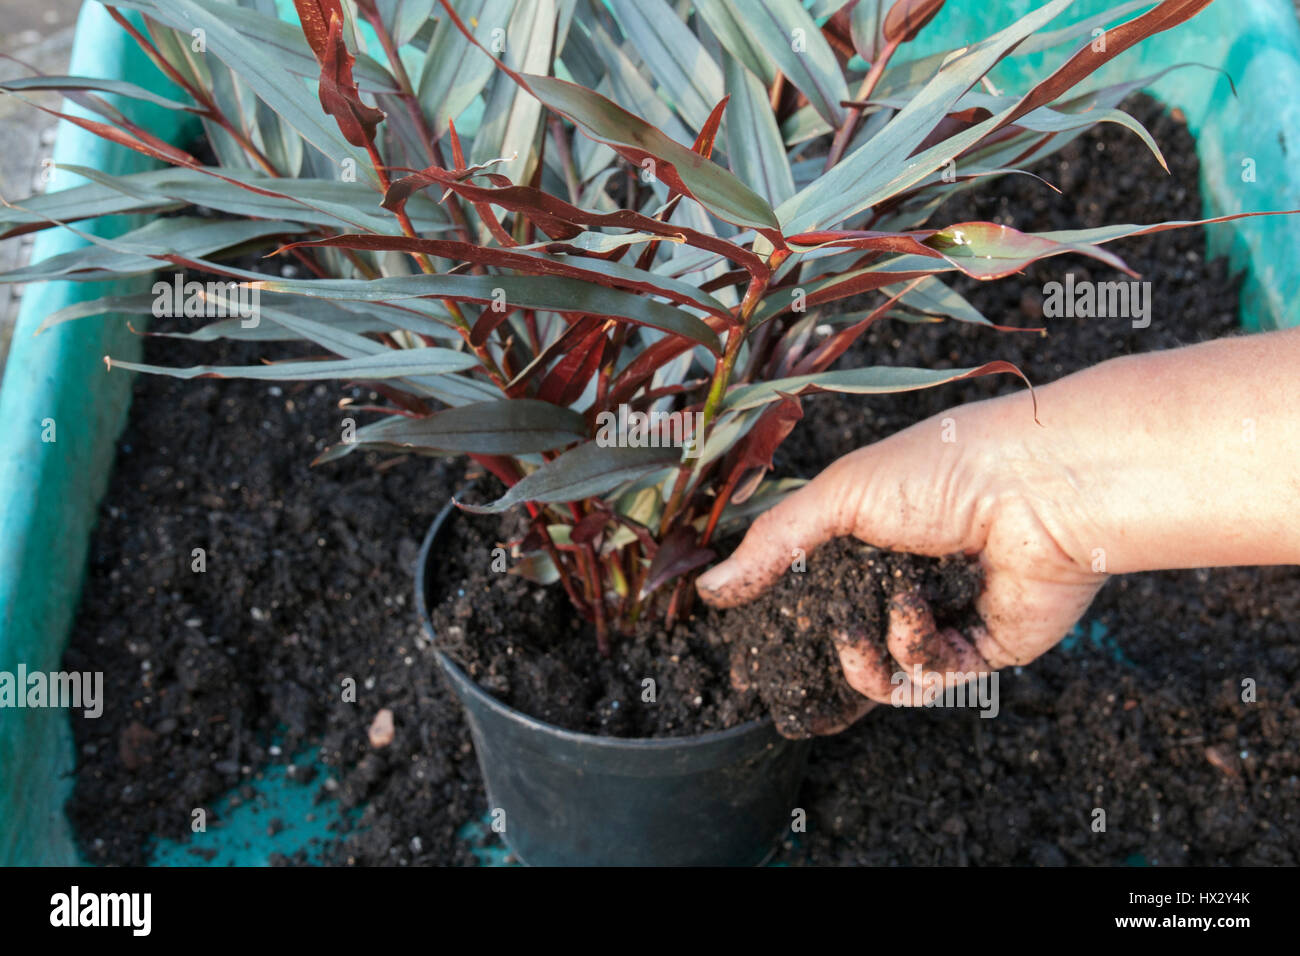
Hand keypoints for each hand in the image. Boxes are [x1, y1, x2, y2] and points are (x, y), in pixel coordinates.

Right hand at [697, 391, 1107, 733]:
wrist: (1039, 489)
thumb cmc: (940, 470)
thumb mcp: (838, 498)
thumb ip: (773, 546)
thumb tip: (708, 588)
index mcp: (874, 536)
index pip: (816, 589)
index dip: (783, 616)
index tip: (748, 641)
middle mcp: (907, 578)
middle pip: (844, 639)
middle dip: (816, 650)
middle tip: (788, 657)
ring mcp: (945, 618)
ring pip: (879, 671)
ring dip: (860, 656)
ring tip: (857, 628)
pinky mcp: (984, 651)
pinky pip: (926, 678)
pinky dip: (910, 650)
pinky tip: (915, 612)